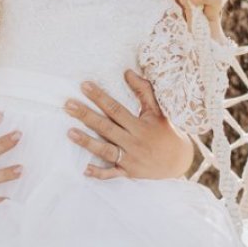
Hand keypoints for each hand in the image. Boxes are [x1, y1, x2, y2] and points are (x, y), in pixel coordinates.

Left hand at [64, 71, 193, 179]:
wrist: (180, 160)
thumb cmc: (166, 131)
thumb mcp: (157, 110)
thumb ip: (144, 90)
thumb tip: (127, 72)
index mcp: (140, 126)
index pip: (116, 109)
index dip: (99, 97)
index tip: (84, 86)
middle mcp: (134, 142)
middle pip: (106, 128)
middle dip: (86, 116)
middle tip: (68, 105)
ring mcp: (131, 159)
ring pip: (106, 151)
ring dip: (87, 142)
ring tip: (69, 133)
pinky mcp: (129, 173)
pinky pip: (112, 174)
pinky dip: (99, 173)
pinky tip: (84, 169)